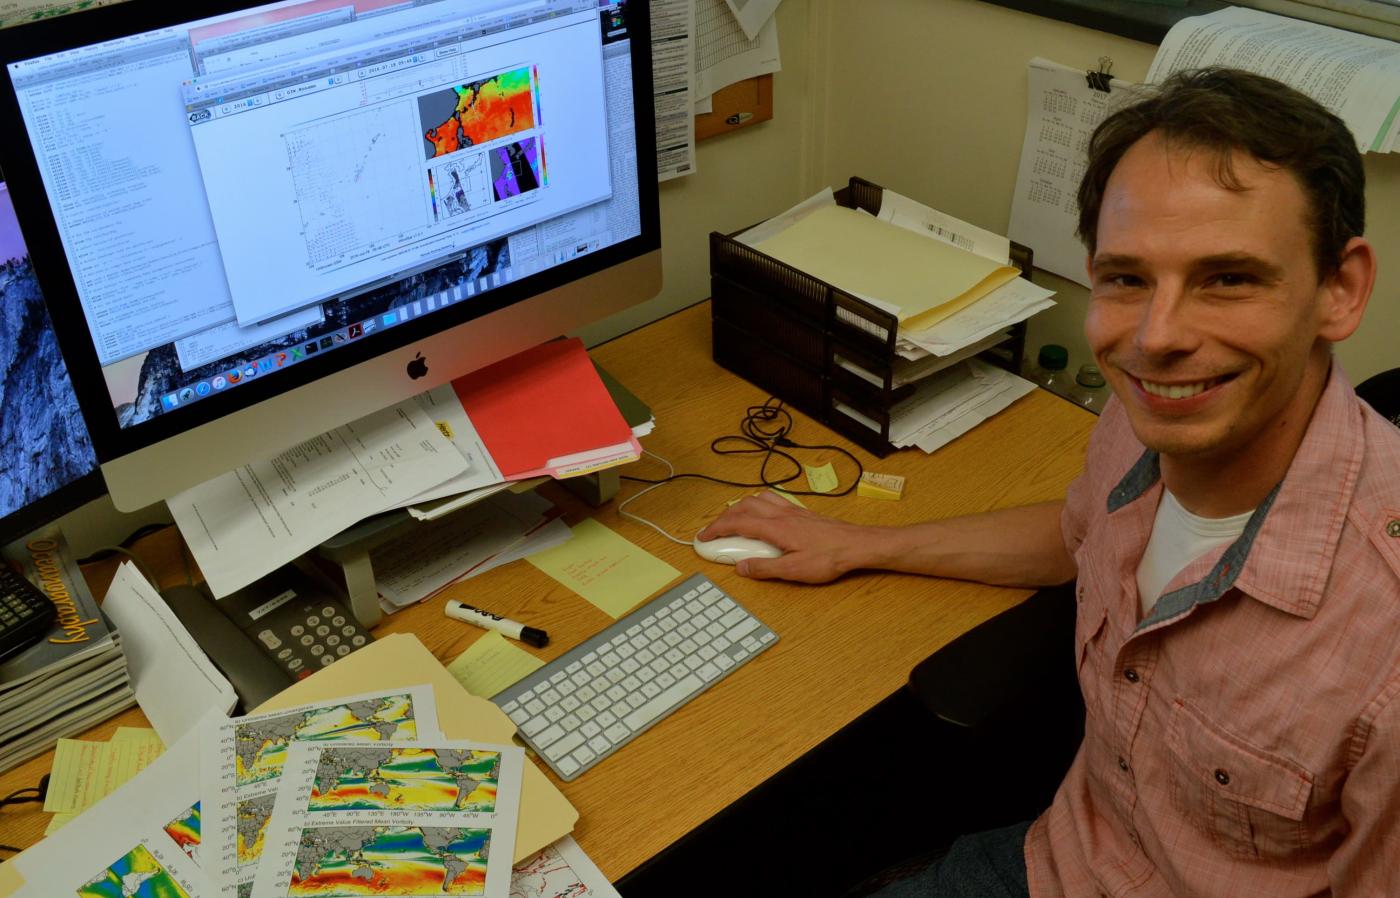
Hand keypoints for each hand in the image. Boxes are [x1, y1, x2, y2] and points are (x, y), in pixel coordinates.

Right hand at [696, 491, 881, 582]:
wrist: (856, 544)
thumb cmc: (829, 557)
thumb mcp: (793, 570)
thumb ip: (764, 568)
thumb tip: (741, 567)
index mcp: (775, 527)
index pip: (737, 523)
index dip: (716, 529)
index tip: (703, 537)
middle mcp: (781, 514)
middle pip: (743, 506)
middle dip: (723, 517)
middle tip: (713, 531)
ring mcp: (792, 511)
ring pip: (758, 498)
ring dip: (740, 506)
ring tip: (733, 520)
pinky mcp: (802, 513)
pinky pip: (773, 500)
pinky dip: (759, 504)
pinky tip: (762, 515)